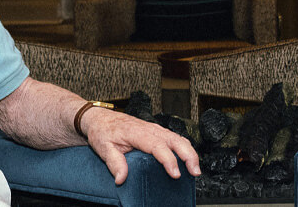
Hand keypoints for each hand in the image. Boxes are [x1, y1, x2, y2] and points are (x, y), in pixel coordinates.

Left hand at [80, 108, 201, 184]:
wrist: (101, 118)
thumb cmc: (103, 131)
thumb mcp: (104, 148)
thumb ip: (114, 163)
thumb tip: (121, 179)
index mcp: (137, 132)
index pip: (157, 146)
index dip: (168, 160)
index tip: (175, 173)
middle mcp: (150, 128)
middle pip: (175, 139)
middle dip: (188, 155)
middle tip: (195, 172)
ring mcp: (156, 129)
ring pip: (179, 138)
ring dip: (190, 152)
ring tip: (196, 169)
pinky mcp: (158, 132)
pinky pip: (176, 138)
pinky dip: (186, 148)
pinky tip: (189, 160)